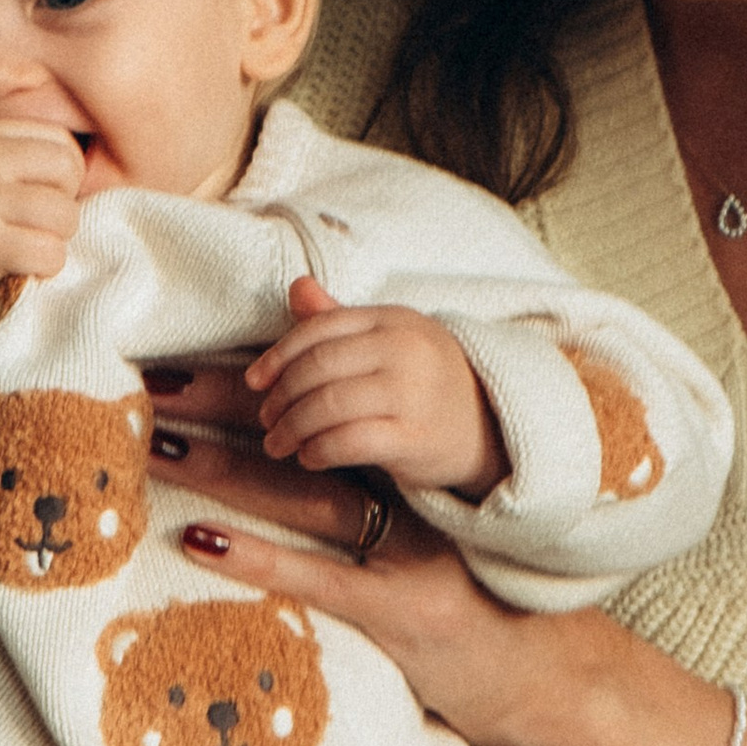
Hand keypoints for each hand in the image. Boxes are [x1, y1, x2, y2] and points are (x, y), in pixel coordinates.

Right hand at [0, 117, 84, 329]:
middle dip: (64, 204)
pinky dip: (45, 266)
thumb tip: (99, 160)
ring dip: (55, 239)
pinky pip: (50, 253)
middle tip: (35, 222)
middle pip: (70, 174)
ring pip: (65, 217)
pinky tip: (19, 265)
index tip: (40, 196)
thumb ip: (24, 153)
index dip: (64, 175)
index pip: (62, 142)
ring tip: (24, 242)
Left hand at [146, 369, 558, 745]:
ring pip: (306, 497)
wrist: (542, 673)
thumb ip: (360, 478)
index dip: (245, 387)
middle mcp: (408, 497)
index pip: (313, 406)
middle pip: (303, 438)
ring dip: (226, 471)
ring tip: (161, 449)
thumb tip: (293, 434)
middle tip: (151, 389)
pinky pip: (319, 579)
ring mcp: (407, 554)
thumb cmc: (466, 600)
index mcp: (405, 465)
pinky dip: (258, 558)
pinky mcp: (401, 613)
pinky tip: (199, 540)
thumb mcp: (417, 528)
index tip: (180, 366)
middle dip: (223, 410)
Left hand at [243, 278, 508, 496]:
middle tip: (266, 418)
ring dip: (292, 428)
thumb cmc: (425, 382)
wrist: (490, 427)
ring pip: (328, 405)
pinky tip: (308, 457)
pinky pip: (349, 442)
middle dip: (282, 396)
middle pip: (319, 367)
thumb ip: (340, 319)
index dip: (280, 355)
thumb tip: (296, 287)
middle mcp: (405, 351)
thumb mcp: (388, 341)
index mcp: (394, 320)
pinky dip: (318, 451)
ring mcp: (413, 394)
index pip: (321, 328)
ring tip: (278, 443)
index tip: (256, 381)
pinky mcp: (415, 438)